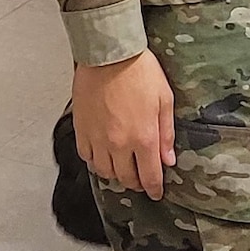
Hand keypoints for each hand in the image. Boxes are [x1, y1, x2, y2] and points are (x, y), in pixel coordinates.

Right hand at [73, 51, 175, 198]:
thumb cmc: (140, 73)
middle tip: (142, 181)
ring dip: (116, 174)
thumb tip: (168, 159)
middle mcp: (119, 144)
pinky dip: (96, 162)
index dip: (154, 188)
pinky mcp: (81, 130)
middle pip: (126, 178)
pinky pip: (87, 157)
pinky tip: (104, 156)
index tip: (156, 193)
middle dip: (136, 183)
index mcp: (143, 138)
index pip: (149, 176)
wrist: (109, 57)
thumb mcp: (165, 101)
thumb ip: (166, 134)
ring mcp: (97, 139)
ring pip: (104, 171)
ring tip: (124, 169)